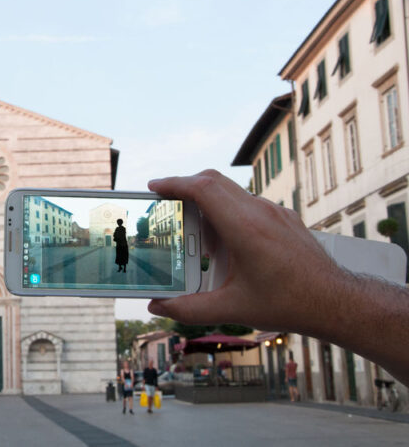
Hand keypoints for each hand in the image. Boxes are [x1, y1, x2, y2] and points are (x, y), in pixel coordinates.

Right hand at [146, 169, 341, 332]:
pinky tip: (226, 243)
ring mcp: (275, 212)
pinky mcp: (284, 218)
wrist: (337, 302)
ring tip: (195, 232)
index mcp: (244, 228)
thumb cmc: (289, 303)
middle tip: (165, 202)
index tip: (154, 187)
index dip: (174, 183)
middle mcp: (260, 212)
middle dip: (185, 187)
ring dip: (208, 202)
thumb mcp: (233, 309)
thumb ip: (190, 309)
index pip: (203, 189)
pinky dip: (228, 212)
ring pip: (232, 192)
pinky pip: (248, 204)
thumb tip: (158, 307)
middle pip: (214, 181)